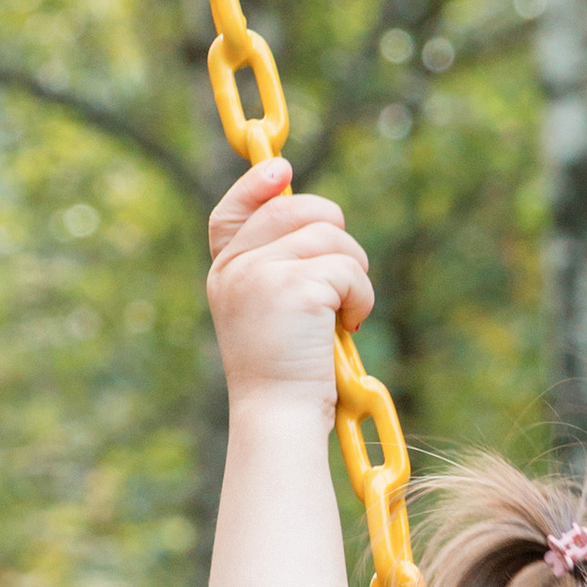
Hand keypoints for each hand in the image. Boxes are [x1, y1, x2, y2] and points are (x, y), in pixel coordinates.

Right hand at [206, 156, 373, 414]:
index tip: (282, 168)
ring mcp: (261, 273)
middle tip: (344, 277)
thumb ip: (282, 269)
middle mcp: (236, 268)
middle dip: (334, 232)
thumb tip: (320, 223)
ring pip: (331, 236)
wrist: (279, 417)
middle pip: (294, 208)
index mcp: (225, 273)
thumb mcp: (272, 315)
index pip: (232, 212)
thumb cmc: (287, 378)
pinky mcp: (295, 286)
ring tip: (343, 315)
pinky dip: (361, 297)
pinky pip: (349, 269)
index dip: (257, 185)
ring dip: (354, 274)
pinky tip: (348, 326)